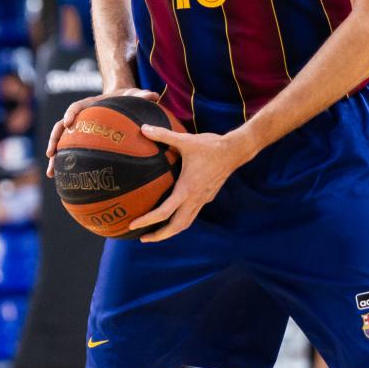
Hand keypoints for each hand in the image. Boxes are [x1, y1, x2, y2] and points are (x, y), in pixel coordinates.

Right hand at [43, 88, 159, 175]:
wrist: (121, 100)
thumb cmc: (128, 98)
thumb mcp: (135, 95)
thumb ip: (142, 96)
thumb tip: (154, 96)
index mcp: (91, 104)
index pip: (77, 106)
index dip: (71, 114)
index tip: (68, 122)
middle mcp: (81, 116)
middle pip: (61, 127)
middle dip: (54, 140)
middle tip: (51, 154)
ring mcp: (80, 129)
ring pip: (62, 142)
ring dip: (55, 157)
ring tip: (51, 174)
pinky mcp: (83, 139)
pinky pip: (72, 152)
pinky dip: (67, 165)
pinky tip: (66, 181)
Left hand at [127, 125, 255, 242]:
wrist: (235, 151)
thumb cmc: (210, 145)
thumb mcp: (185, 140)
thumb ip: (163, 135)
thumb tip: (143, 129)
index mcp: (187, 188)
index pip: (164, 212)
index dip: (147, 220)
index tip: (133, 225)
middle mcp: (195, 198)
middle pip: (176, 226)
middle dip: (159, 235)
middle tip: (142, 238)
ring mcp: (203, 199)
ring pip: (186, 223)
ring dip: (171, 231)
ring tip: (156, 233)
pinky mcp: (207, 197)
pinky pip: (192, 214)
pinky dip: (180, 220)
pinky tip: (173, 215)